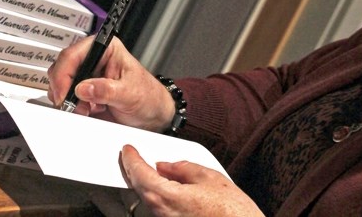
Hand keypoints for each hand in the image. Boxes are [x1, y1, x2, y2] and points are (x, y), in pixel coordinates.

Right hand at [47, 36, 173, 131]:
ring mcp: (86, 77)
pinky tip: (85, 112)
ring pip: (60, 83)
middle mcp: (93, 60)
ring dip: (66, 100)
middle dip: (63, 89)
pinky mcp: (83, 93)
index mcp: (106, 49)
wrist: (152, 116)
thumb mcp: (130, 93)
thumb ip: (107, 90)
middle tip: (71, 105)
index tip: (63, 94)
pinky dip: (70, 107)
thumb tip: (84, 88)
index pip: (74, 54)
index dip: (63, 74)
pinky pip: (65, 98)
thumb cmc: (148, 97)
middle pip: (61, 68)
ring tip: (85, 110)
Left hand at [121, 145, 264, 216]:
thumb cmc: (233, 212)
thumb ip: (184, 169)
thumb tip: (167, 166)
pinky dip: (157, 195)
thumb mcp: (211, 179)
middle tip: (133, 158)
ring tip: (151, 170)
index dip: (132, 160)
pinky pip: (159, 209)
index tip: (128, 150)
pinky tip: (165, 188)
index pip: (141, 175)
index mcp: (168, 197)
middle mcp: (162, 214)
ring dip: (146, 184)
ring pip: (149, 200)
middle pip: (140, 189)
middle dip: (135, 172)